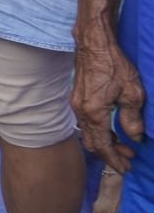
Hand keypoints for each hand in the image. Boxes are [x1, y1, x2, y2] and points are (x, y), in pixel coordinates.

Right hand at [74, 22, 144, 172]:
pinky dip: (99, 131)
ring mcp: (77, 104)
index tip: (126, 169)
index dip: (114, 160)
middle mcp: (81, 111)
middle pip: (92, 143)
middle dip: (109, 154)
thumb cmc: (114, 65)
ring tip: (123, 145)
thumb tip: (135, 137)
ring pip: (88, 133)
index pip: (103, 146)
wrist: (94, 43)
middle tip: (128, 159)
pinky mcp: (77, 97)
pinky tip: (112, 128)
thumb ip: (132, 119)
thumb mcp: (132, 93)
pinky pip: (86, 122)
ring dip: (104, 142)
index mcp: (94, 113)